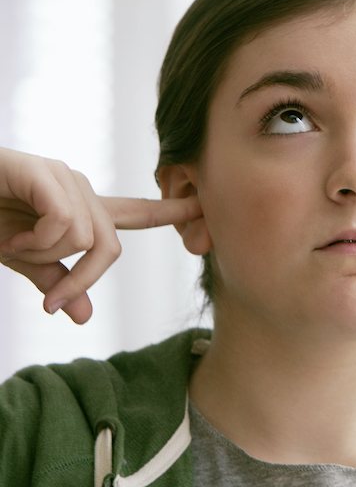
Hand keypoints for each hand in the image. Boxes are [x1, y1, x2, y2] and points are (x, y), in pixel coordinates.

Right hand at [0, 147, 201, 322]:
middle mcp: (80, 189)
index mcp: (80, 209)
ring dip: (46, 256)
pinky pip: (67, 223)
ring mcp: (64, 177)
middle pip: (110, 247)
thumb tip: (84, 314)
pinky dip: (38, 241)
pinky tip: (10, 235)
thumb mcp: (21, 258)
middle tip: (47, 295)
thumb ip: (55, 281)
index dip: (171, 214)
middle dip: (78, 278)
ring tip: (13, 243)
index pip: (136, 213)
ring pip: (87, 238)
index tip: (205, 211)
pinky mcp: (44, 172)